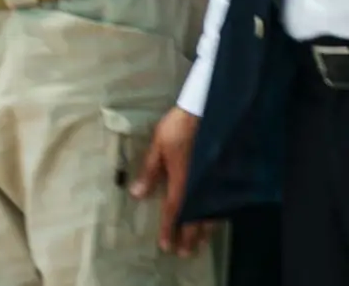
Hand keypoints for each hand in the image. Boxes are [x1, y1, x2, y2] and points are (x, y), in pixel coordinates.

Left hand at [131, 106, 211, 255]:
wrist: (210, 111)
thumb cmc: (180, 127)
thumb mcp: (159, 146)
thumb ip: (150, 171)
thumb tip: (136, 193)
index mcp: (183, 181)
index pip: (174, 211)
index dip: (169, 229)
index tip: (166, 245)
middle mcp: (202, 187)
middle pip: (196, 219)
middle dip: (189, 237)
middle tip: (185, 253)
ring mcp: (216, 184)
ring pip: (213, 215)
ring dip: (205, 231)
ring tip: (200, 243)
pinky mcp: (227, 178)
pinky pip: (224, 204)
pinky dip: (218, 216)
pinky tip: (216, 221)